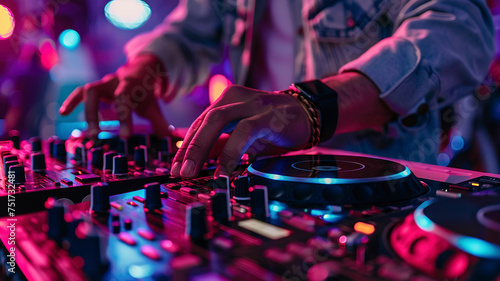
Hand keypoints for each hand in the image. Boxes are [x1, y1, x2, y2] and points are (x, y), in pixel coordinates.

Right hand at [59, 53, 172, 137]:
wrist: (140, 70)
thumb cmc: (144, 92)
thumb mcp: (153, 105)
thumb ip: (159, 122)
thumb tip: (170, 139)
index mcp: (129, 85)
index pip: (124, 100)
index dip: (124, 117)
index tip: (125, 136)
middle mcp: (113, 82)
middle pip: (99, 93)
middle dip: (96, 114)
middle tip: (96, 135)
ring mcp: (102, 84)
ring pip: (87, 91)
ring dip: (84, 111)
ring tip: (85, 131)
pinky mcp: (94, 87)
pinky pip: (79, 92)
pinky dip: (71, 101)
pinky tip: (62, 113)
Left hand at [171, 85, 311, 177]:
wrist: (308, 115)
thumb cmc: (273, 126)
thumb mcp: (241, 136)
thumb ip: (219, 144)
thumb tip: (193, 159)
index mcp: (226, 101)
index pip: (199, 124)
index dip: (185, 147)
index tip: (175, 168)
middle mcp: (235, 98)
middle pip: (203, 121)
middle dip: (188, 149)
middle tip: (178, 172)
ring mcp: (251, 104)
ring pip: (217, 122)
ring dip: (201, 148)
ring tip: (192, 172)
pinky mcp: (267, 115)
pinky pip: (243, 133)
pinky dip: (230, 153)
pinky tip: (223, 171)